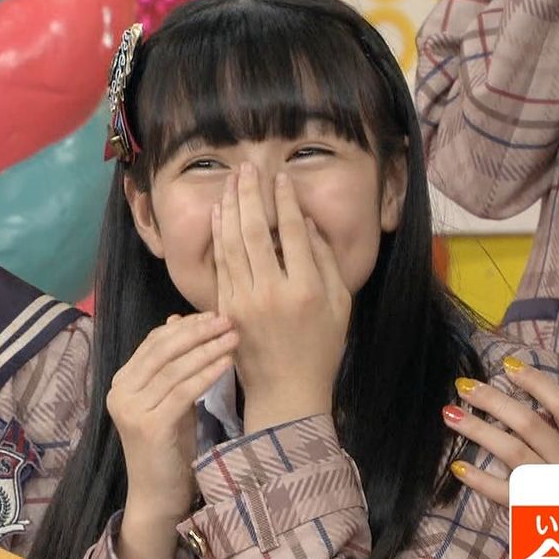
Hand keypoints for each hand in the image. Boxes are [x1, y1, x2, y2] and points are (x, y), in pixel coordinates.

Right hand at [109, 313, 237, 527]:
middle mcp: (120, 393)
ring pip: (174, 369)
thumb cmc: (169, 449)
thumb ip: (172, 365)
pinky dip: (207, 374)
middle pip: (162, 351)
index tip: (213, 315)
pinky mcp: (149, 426)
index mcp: (122, 383)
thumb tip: (176, 319)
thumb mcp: (171, 400)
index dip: (184, 326)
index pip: (153, 343)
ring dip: (207, 349)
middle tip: (227, 320)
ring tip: (233, 337)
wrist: (158, 496)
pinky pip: (183, 392)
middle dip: (197, 332)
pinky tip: (227, 363)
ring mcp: (132, 410)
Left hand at [212, 164, 349, 433]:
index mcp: (305, 289)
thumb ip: (325, 262)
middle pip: (255, 231)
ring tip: (231, 181)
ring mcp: (244, 301)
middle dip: (250, 194)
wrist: (287, 391)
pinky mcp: (226, 310)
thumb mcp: (339, 305)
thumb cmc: (321, 347)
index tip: (280, 178)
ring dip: (230, 208)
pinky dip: (218, 236)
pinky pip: (220, 265)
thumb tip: (304, 224)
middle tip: (247, 167)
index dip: (284, 201)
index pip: (290, 232)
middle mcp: (272, 292)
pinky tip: (219, 214)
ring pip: (232, 244)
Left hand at [443, 356, 558, 505]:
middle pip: (529, 423)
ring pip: (512, 452)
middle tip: (464, 385)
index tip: (508, 366)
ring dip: (479, 431)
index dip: (535, 382)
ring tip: (450, 414)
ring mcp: (551, 488)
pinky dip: (479, 480)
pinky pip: (503, 493)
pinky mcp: (534, 513)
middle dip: (494, 401)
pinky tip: (457, 467)